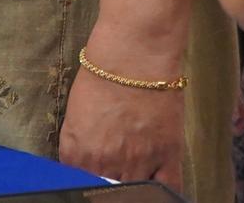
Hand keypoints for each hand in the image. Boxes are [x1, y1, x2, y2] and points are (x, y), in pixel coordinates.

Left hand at [57, 57, 186, 185]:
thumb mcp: (74, 115)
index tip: (95, 177)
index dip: (89, 181)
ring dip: (132, 185)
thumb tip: (84, 167)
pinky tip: (157, 186)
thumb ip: (77, 148)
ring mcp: (137, 163)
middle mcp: (105, 166)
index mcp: (78, 156)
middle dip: (109, 185)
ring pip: (133, 193)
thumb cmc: (101, 76)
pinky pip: (168, 188)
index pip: (79, 186)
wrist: (133, 54)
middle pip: (107, 192)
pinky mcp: (166, 154)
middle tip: (115, 172)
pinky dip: (163, 194)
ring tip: (133, 174)